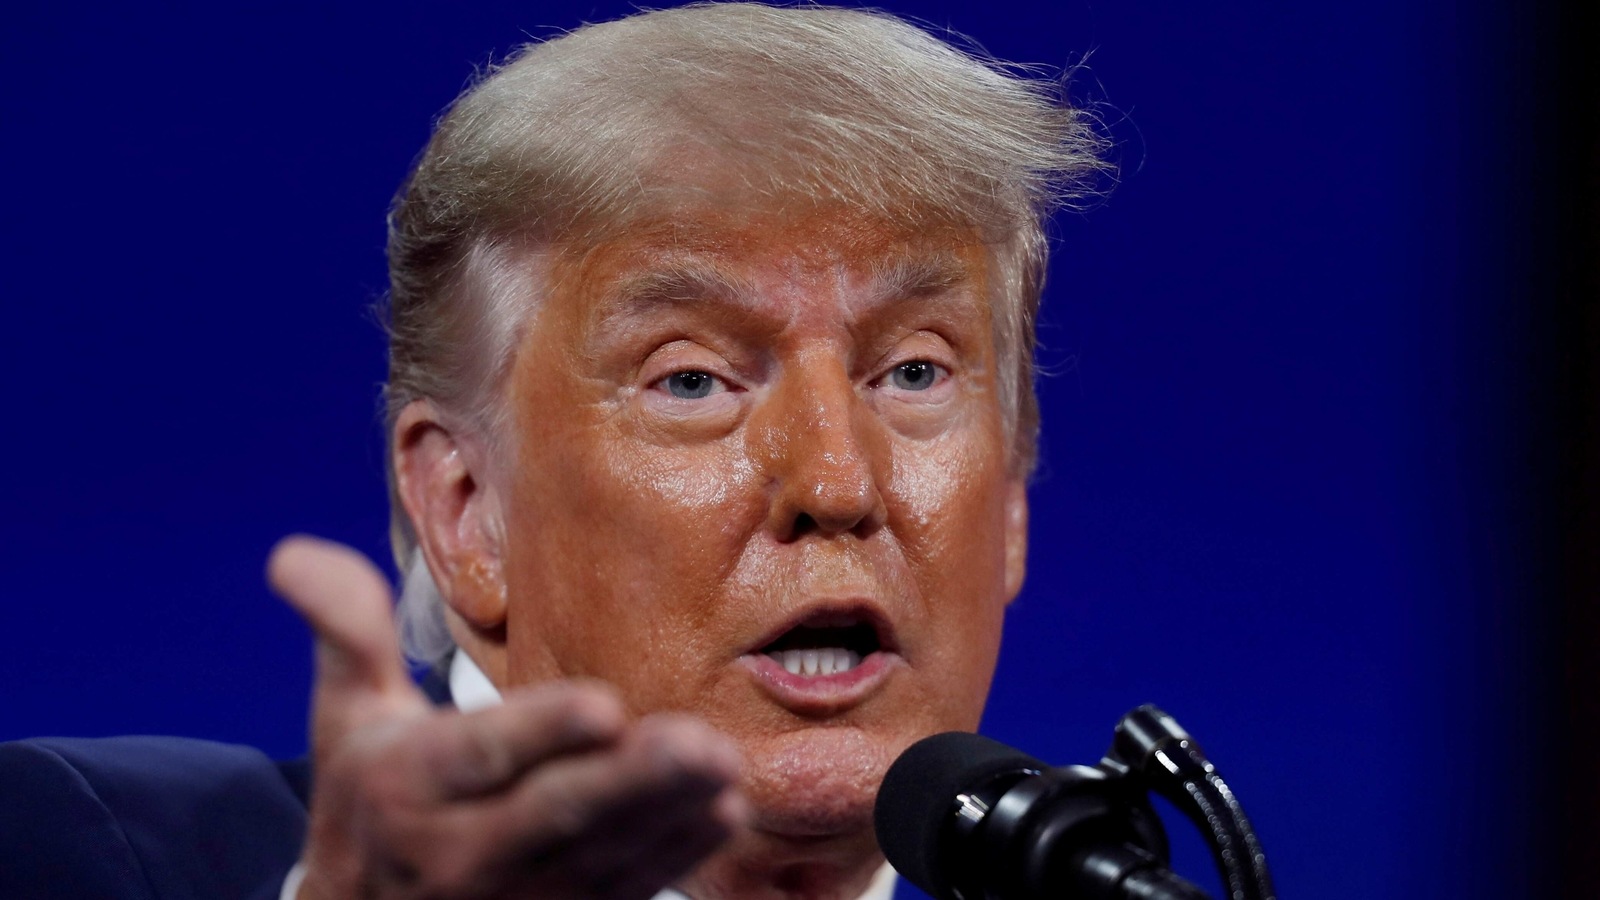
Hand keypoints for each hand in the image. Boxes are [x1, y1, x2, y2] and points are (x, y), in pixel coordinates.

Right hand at [268, 536, 747, 899]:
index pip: (481, 756)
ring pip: (604, 855)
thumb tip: (293, 553)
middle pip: (557, 814)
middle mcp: (464, 850)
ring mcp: (519, 895)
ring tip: (726, 769)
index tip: (604, 703)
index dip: (542, 731)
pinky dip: (677, 855)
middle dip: (631, 780)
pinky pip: (627, 888)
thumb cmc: (368, 802)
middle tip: (699, 744)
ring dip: (671, 814)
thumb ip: (345, 632)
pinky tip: (723, 812)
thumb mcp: (345, 717)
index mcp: (410, 787)